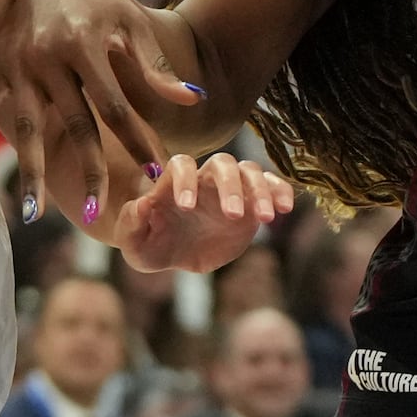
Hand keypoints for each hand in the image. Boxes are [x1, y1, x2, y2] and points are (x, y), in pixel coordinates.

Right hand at [0, 0, 205, 223]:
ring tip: (37, 215)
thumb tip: (193, 100)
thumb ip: (155, 67)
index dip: (136, 141)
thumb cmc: (101, 0)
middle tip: (100, 213)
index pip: (115, 106)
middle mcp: (46, 56)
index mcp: (85, 43)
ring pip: (26, 128)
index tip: (155, 174)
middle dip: (89, 169)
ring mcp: (15, 63)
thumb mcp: (132, 24)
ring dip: (31, 173)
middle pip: (73, 124)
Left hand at [105, 153, 295, 274]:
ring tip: (265, 218)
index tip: (186, 208)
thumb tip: (143, 204)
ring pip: (250, 171)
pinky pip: (271, 186)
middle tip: (232, 215)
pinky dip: (280, 192)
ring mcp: (230, 189)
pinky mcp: (251, 203)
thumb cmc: (149, 244)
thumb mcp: (133, 242)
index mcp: (173, 183)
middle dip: (229, 186)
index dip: (184, 181)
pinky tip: (284, 210)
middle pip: (222, 163)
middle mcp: (204, 180)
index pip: (182, 165)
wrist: (173, 253)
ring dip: (260, 190)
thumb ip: (132, 223)